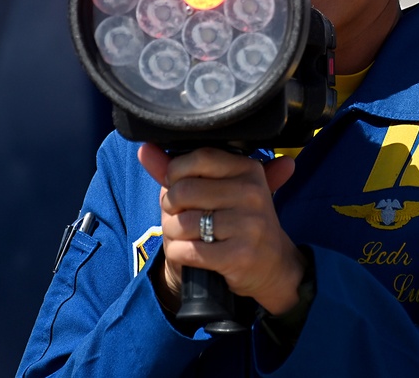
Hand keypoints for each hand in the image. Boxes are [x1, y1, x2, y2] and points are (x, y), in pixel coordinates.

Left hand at [137, 143, 305, 315]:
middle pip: (185, 190)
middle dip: (170, 206)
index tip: (177, 184)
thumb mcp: (220, 192)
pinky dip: (177, 253)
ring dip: (172, 233)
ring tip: (184, 236)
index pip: (200, 158)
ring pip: (182, 222)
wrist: (273, 268)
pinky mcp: (239, 256)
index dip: (177, 171)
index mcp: (249, 170)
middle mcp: (253, 194)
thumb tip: (145, 150)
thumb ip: (182, 170)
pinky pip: (186, 250)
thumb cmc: (239, 224)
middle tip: (178, 215)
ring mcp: (248, 225)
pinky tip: (188, 253)